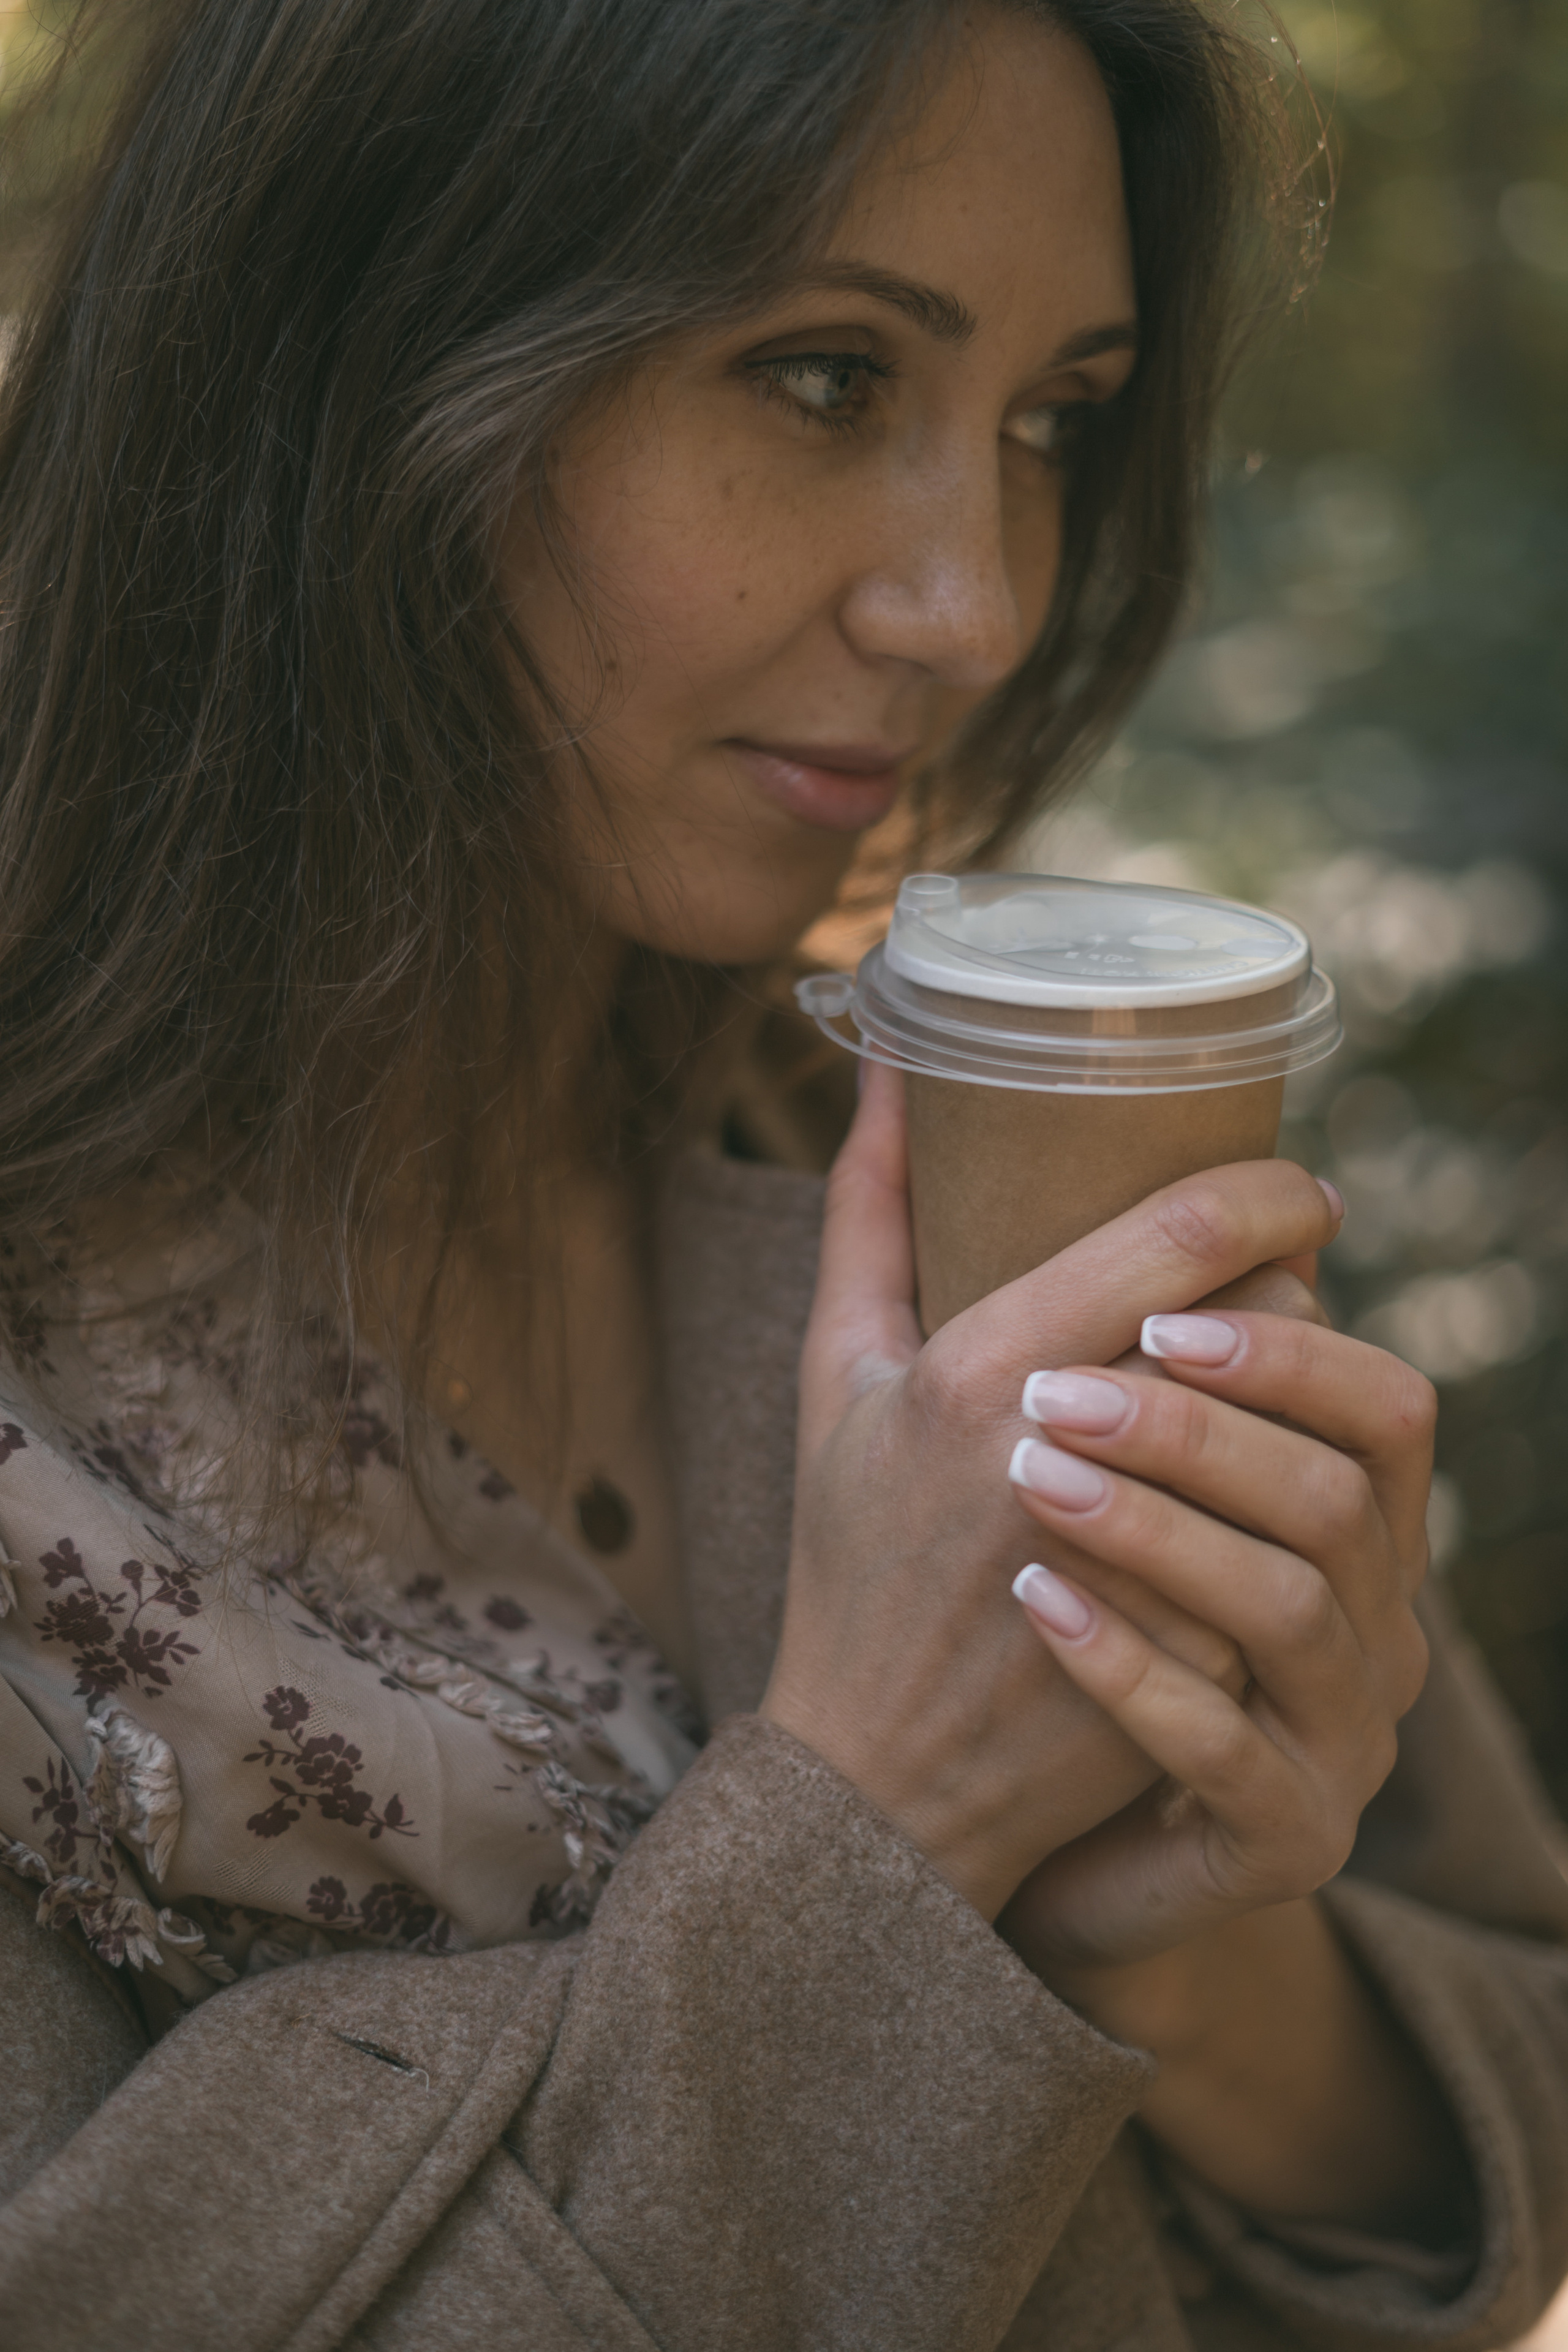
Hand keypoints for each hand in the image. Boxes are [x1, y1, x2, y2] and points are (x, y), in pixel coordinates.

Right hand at [761, 1066, 1344, 1919]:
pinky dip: (1291, 1510)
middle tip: (1283, 1286)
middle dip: (1292, 1294)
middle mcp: (1059, 1457)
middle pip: (1262, 1324)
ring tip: (1273, 1390)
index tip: (1303, 1185)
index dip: (1273, 1189)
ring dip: (1300, 1399)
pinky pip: (1294, 1540)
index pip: (1183, 1238)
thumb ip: (865, 1214)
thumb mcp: (834, 1378)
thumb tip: (890, 1064)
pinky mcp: (1192, 1656)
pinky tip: (1261, 1506)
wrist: (874, 1780)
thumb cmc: (849, 1560)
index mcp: (976, 1374)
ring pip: (1298, 1430)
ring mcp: (1136, 1564)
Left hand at [999, 1305, 1432, 1969]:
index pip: (1383, 1405)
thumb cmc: (1030, 1606)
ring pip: (1291, 1610)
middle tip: (1058, 1390)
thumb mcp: (1050, 1452)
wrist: (1010, 1827)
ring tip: (1029, 1479)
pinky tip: (1034, 1600)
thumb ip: (1035, 1302)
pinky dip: (1129, 1665)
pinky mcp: (1284, 1837)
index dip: (1293, 1346)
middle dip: (1208, 1430)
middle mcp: (1373, 1623)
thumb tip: (909, 1096)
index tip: (1157, 1308)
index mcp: (1345, 1522)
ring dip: (1159, 1529)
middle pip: (1343, 1496)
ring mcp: (1340, 1739)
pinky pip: (1225, 1748)